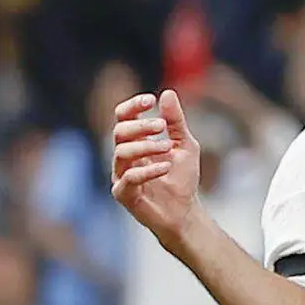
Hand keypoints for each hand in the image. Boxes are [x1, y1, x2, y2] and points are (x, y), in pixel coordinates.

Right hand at [106, 85, 207, 243]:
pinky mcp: (123, 194)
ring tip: (168, 149)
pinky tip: (165, 167)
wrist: (184, 211)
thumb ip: (176, 121)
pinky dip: (148, 170)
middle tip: (163, 127)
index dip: (132, 106)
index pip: (123, 117)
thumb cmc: (181, 178)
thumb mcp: (185, 144)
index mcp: (136, 141)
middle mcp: (125, 156)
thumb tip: (167, 93)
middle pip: (120, 131)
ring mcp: (121, 175)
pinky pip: (129, 177)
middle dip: (142, 126)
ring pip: (122, 152)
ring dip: (147, 146)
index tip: (150, 101)